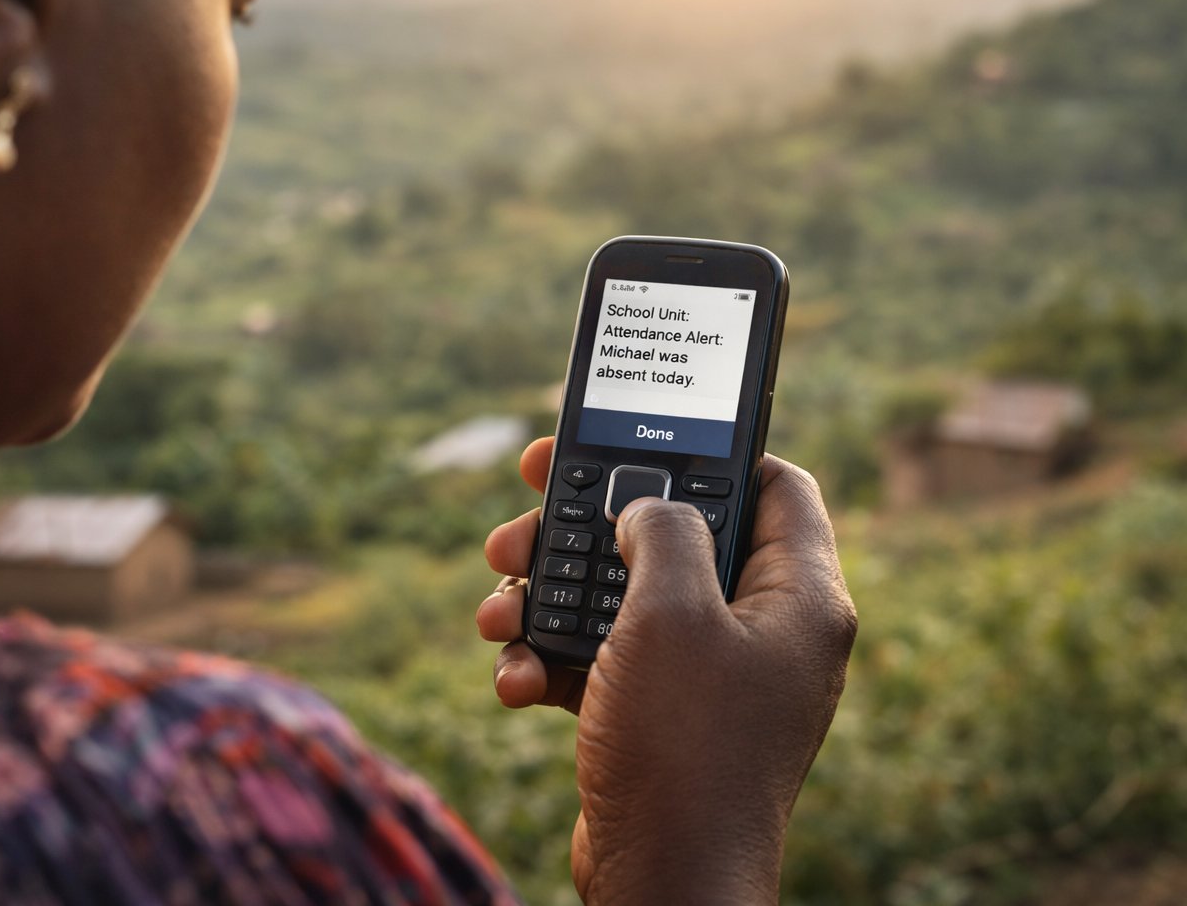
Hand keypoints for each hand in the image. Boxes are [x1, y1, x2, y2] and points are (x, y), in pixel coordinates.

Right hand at [477, 438, 855, 903]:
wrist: (662, 882)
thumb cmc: (683, 745)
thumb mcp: (671, 611)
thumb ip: (663, 528)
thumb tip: (647, 509)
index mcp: (799, 598)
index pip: (775, 484)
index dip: (710, 449)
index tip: (636, 437)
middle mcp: (763, 633)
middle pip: (676, 537)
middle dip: (591, 523)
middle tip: (530, 501)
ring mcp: (712, 679)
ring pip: (624, 598)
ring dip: (551, 594)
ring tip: (498, 601)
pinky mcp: (662, 717)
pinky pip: (604, 662)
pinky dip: (553, 661)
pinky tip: (515, 678)